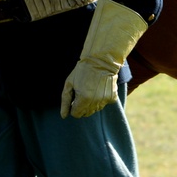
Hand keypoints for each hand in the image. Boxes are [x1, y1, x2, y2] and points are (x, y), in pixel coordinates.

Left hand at [60, 0, 147, 118]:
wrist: (101, 60)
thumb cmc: (82, 71)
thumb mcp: (69, 84)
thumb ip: (65, 101)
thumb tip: (64, 116)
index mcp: (83, 100)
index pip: (75, 114)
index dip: (73, 106)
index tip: (74, 98)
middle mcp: (94, 102)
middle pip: (85, 114)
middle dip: (81, 106)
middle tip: (82, 93)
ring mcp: (104, 101)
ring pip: (95, 110)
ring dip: (91, 103)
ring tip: (91, 89)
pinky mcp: (112, 98)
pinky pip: (104, 104)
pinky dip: (101, 99)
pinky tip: (99, 89)